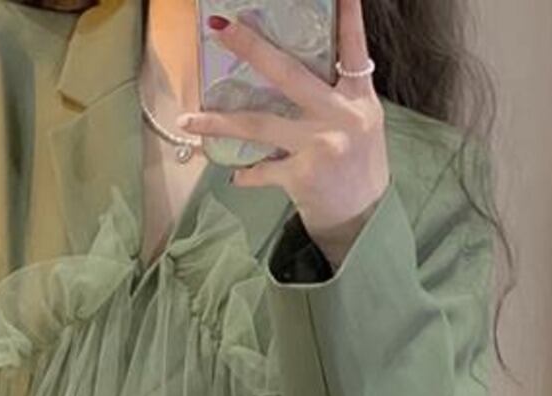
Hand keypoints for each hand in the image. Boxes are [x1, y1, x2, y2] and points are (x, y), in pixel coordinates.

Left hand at [175, 0, 389, 268]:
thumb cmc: (358, 167)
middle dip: (253, 47)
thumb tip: (292, 71)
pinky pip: (260, 170)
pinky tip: (235, 175)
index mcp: (358, 98)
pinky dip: (245, 175)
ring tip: (188, 120)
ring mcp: (320, 146)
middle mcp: (340, 116)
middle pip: (289, 74)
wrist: (362, 219)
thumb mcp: (361, 124)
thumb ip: (337, 97)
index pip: (353, 48)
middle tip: (222, 28)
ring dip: (218, 123)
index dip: (348, 16)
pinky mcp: (302, 176)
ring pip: (259, 124)